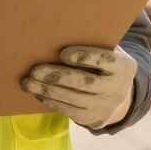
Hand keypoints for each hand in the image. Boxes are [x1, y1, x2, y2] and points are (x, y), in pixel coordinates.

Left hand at [22, 45, 136, 128]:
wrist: (118, 94)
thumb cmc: (104, 62)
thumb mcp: (107, 50)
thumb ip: (92, 42)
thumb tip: (59, 30)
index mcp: (123, 66)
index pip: (106, 60)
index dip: (85, 56)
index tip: (63, 53)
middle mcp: (116, 88)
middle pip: (85, 83)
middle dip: (58, 76)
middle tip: (34, 70)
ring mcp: (104, 106)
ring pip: (73, 99)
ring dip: (47, 90)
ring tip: (27, 82)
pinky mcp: (91, 118)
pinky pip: (69, 111)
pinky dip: (51, 101)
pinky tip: (37, 92)